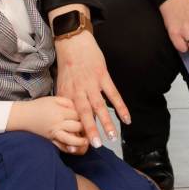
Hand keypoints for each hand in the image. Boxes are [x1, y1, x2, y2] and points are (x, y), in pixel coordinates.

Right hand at [9, 96, 87, 154]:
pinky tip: (75, 149)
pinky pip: (61, 146)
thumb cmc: (39, 106)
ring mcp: (54, 133)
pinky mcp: (50, 140)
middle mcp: (58, 123)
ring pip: (70, 139)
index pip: (79, 114)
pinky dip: (69, 149)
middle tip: (92, 128)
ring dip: (81, 142)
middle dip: (87, 128)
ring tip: (87, 142)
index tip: (92, 115)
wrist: (23, 116)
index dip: (87, 115)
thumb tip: (80, 108)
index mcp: (60, 111)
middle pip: (77, 127)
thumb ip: (68, 102)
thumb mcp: (54, 99)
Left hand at [51, 29, 130, 148]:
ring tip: (113, 137)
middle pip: (84, 113)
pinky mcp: (103, 75)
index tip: (78, 147)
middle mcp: (78, 90)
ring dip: (107, 122)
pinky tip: (127, 119)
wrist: (73, 41)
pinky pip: (113, 94)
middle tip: (96, 146)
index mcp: (66, 94)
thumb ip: (66, 101)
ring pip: (99, 106)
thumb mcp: (62, 84)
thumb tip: (69, 120)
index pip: (71, 117)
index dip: (74, 131)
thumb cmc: (68, 64)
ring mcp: (91, 83)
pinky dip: (120, 106)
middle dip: (90, 130)